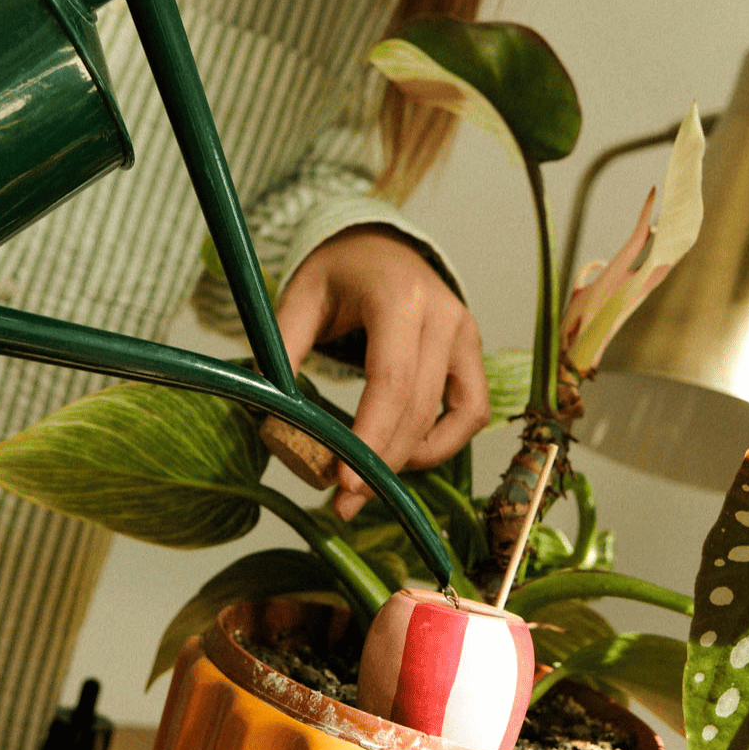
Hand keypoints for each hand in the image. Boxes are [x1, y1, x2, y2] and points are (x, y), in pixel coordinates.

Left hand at [275, 225, 489, 518]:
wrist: (379, 248)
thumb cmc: (338, 273)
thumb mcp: (300, 298)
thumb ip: (283, 350)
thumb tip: (274, 416)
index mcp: (399, 297)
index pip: (392, 383)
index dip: (370, 439)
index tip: (343, 484)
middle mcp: (443, 314)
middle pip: (419, 410)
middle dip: (381, 464)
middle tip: (343, 501)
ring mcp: (466, 334)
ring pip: (451, 418)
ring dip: (409, 460)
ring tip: (368, 479)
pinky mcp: (473, 354)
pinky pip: (471, 412)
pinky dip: (442, 442)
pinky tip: (404, 456)